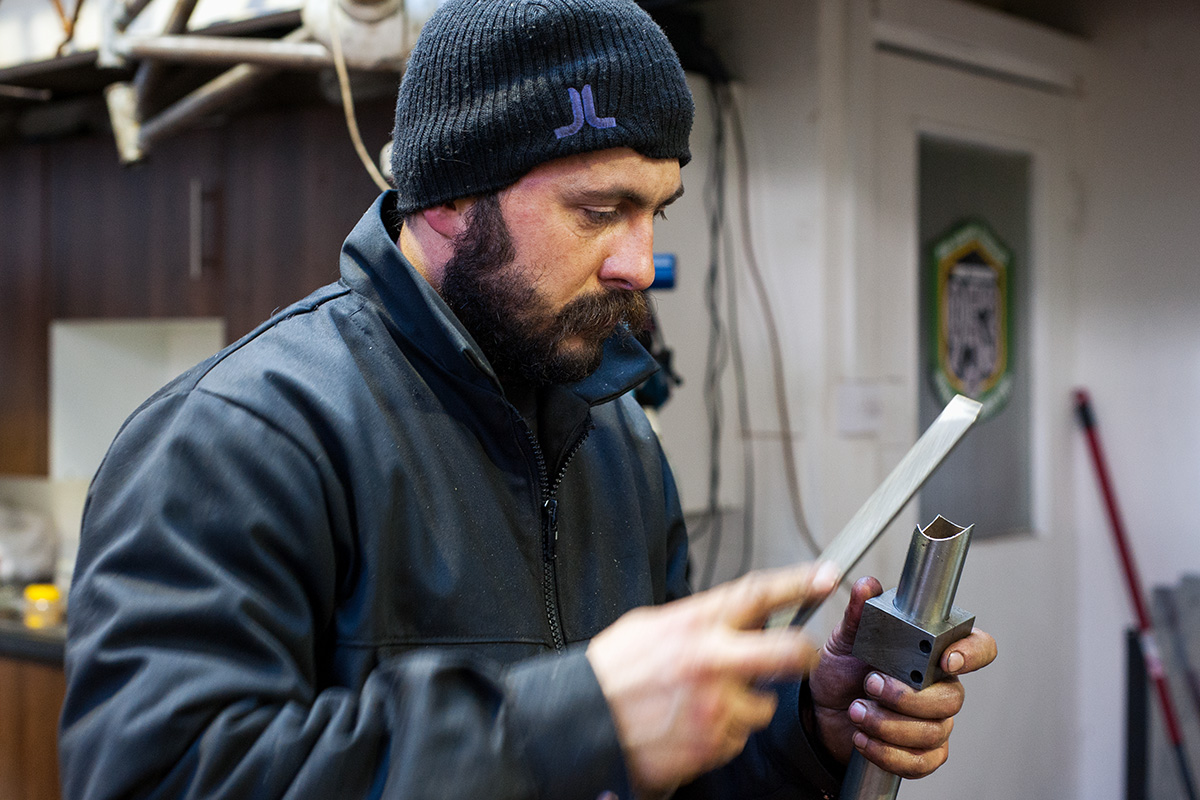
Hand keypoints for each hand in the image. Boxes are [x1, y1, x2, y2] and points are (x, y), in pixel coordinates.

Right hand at [587, 563, 838, 795]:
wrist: (580, 723)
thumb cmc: (611, 674)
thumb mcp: (649, 626)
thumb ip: (696, 620)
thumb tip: (727, 617)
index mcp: (694, 623)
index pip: (758, 594)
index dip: (799, 582)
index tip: (825, 577)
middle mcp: (712, 660)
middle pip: (790, 651)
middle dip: (803, 653)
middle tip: (802, 656)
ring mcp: (716, 705)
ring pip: (764, 704)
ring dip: (746, 704)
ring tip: (706, 703)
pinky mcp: (713, 743)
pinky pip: (738, 737)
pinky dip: (724, 732)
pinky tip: (693, 725)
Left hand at [808, 577, 997, 777]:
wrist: (822, 711)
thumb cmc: (843, 671)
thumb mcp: (845, 638)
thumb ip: (858, 614)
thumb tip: (866, 585)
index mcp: (930, 653)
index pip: (977, 648)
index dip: (972, 654)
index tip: (946, 660)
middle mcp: (939, 687)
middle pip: (952, 698)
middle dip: (908, 697)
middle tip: (870, 686)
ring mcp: (933, 723)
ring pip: (934, 731)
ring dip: (890, 725)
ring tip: (857, 711)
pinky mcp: (921, 753)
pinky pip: (921, 761)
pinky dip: (888, 752)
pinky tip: (863, 738)